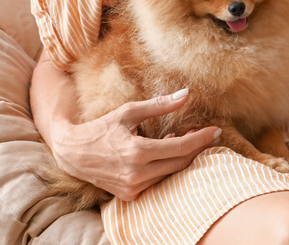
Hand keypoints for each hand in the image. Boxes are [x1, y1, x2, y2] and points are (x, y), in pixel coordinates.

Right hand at [52, 89, 220, 201]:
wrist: (72, 154)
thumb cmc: (101, 128)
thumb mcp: (129, 112)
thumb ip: (159, 105)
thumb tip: (186, 93)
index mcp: (136, 152)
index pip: (180, 148)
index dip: (201, 139)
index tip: (216, 130)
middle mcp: (135, 174)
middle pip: (179, 163)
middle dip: (198, 149)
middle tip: (210, 135)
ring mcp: (132, 187)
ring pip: (170, 173)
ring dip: (182, 157)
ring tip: (188, 139)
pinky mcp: (129, 194)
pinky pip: (157, 180)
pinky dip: (166, 166)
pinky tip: (167, 150)